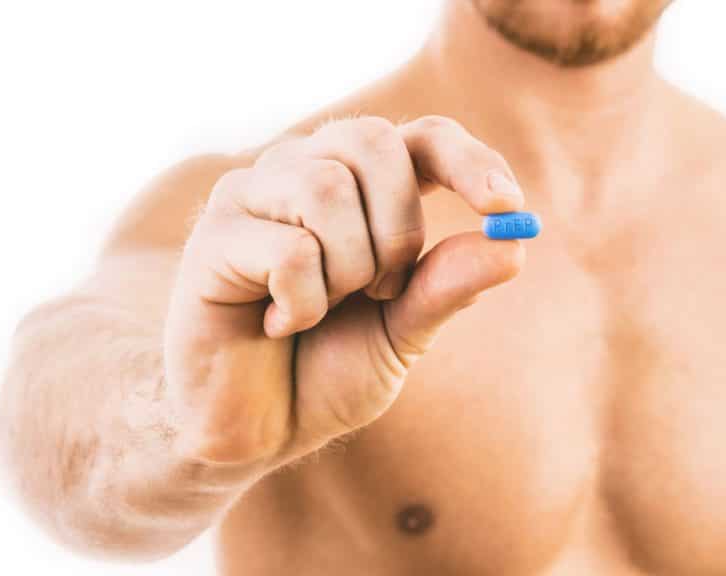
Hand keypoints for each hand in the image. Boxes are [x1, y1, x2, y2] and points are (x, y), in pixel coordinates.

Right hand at [163, 116, 525, 466]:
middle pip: (373, 141)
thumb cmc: (326, 370)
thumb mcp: (403, 333)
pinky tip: (276, 325)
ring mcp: (250, 195)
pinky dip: (302, 304)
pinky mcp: (212, 235)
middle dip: (397, 228)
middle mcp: (302, 171)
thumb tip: (513, 245)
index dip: (468, 159)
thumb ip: (447, 287)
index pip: (423, 137)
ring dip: (346, 271)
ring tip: (321, 311)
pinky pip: (289, 250)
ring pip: (326, 189)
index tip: (506, 205)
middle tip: (384, 290)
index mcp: (358, 186)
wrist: (253, 430)